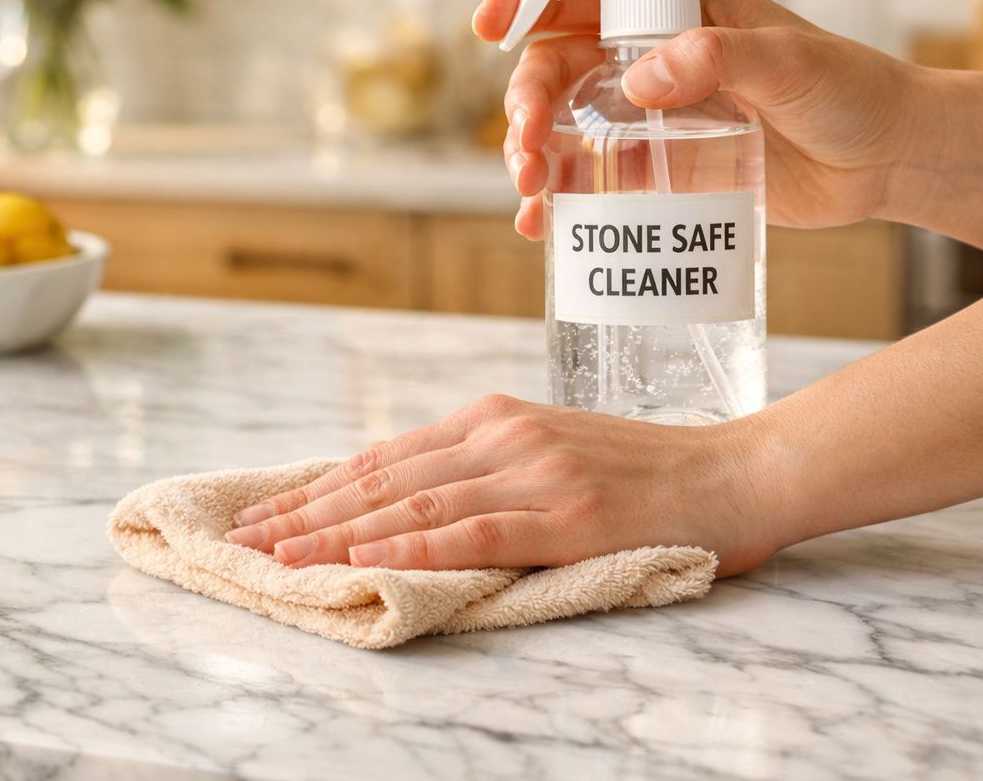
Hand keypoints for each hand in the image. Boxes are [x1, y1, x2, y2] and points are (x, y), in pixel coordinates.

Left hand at [225, 394, 779, 576]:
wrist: (737, 473)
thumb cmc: (643, 473)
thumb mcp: (549, 452)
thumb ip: (482, 470)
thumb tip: (404, 503)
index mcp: (493, 418)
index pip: (385, 457)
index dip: (318, 487)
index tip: (266, 511)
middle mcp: (502, 435)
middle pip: (384, 479)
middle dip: (307, 512)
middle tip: (245, 538)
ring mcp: (534, 472)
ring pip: (415, 506)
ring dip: (339, 534)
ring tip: (281, 556)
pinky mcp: (567, 516)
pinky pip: (477, 533)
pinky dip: (417, 550)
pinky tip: (371, 564)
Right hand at [472, 0, 926, 238]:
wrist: (884, 160)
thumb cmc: (849, 89)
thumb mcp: (790, 61)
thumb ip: (718, 59)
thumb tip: (638, 80)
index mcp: (672, 3)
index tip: (490, 25)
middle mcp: (647, 52)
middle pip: (554, 64)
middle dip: (523, 103)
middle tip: (524, 145)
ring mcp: (646, 112)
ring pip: (560, 124)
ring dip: (529, 154)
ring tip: (530, 192)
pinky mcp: (655, 166)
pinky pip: (589, 177)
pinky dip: (558, 201)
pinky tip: (542, 227)